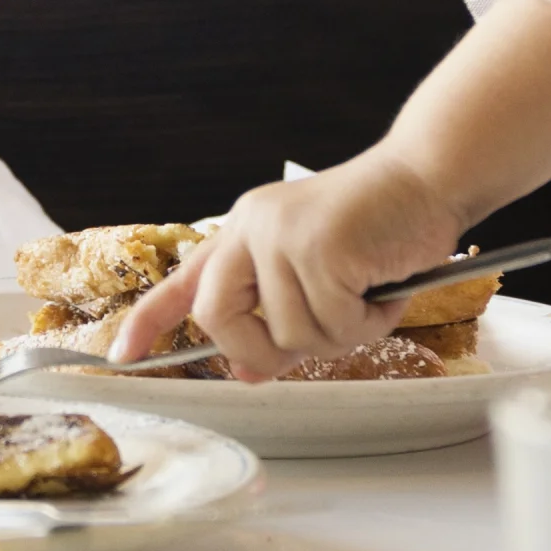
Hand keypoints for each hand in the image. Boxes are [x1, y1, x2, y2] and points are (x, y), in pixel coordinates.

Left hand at [109, 158, 464, 380]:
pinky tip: (383, 285)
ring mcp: (281, 236)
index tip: (122, 354)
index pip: (186, 281)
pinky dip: (368, 319)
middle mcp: (252, 229)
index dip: (150, 321)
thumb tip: (245, 372)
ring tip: (368, 293)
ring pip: (290, 332)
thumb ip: (276, 323)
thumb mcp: (318, 278)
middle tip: (317, 335)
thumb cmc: (379, 228)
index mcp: (244, 233)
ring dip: (340, 330)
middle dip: (263, 348)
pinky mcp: (320, 247)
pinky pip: (334, 322)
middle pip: (218, 318)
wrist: (428, 178)